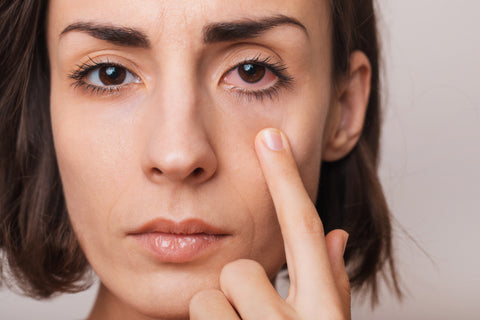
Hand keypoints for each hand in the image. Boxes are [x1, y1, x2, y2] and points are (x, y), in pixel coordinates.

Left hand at [189, 128, 350, 319]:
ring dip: (221, 315)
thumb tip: (336, 235)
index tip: (270, 137)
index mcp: (323, 314)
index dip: (285, 179)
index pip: (303, 230)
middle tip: (250, 316)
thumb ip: (332, 284)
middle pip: (241, 269)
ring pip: (210, 297)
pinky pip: (194, 313)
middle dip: (240, 287)